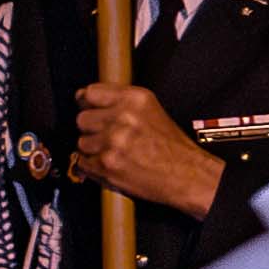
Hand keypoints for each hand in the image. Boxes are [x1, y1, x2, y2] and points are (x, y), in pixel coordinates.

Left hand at [69, 85, 226, 218]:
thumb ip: (119, 102)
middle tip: (110, 137)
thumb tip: (83, 98)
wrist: (187, 174)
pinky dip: (93, 166)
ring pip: (81, 143)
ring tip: (115, 153)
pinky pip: (82, 162)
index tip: (92, 111)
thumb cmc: (171, 146)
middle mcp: (122, 117)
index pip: (89, 93)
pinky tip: (112, 165)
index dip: (87, 104)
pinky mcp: (106, 164)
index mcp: (134, 99)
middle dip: (92, 129)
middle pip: (81, 119)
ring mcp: (112, 142)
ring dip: (93, 150)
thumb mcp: (150, 110)